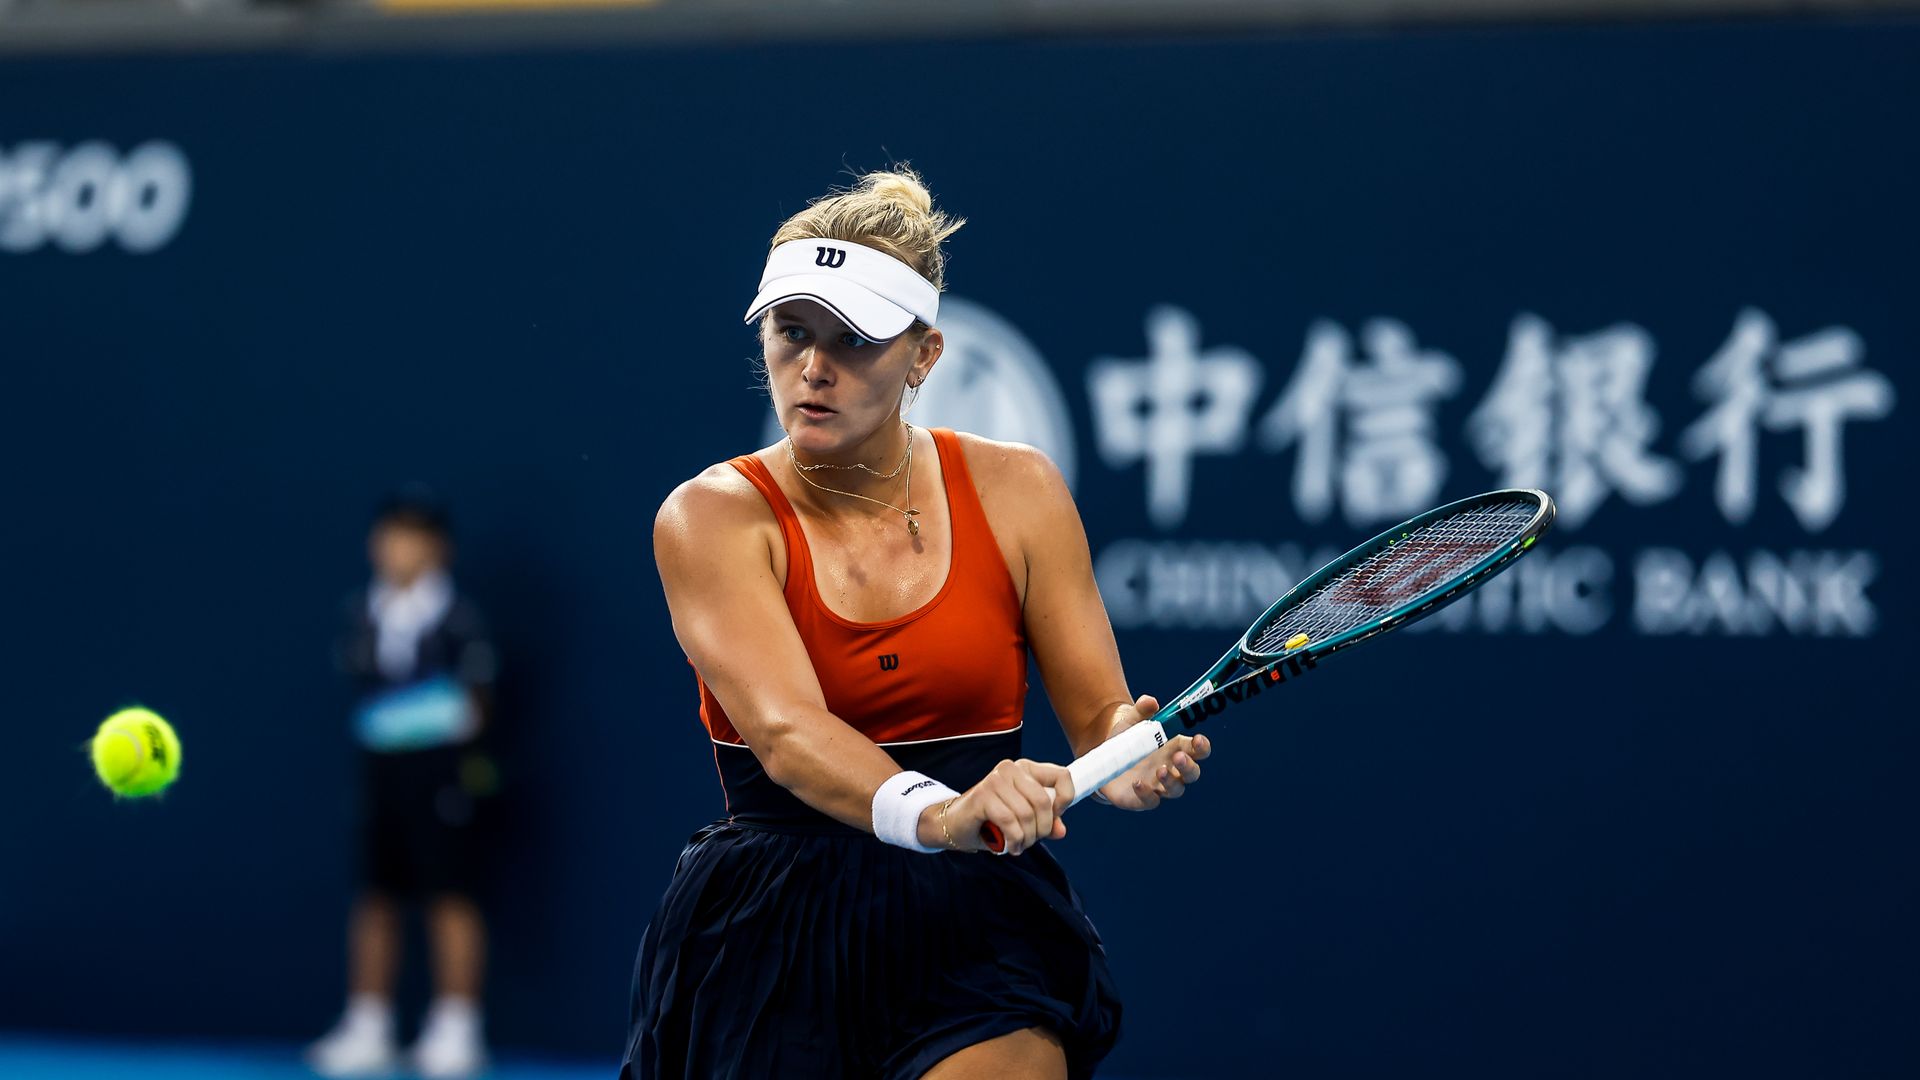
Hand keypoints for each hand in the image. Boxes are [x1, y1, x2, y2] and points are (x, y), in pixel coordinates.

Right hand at [917, 758, 1074, 854]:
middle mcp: (1011, 768)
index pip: (1062, 776)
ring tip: (1019, 845)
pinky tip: (1010, 847)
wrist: (953, 824)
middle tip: (1032, 841)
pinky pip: (1010, 822)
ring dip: (1027, 838)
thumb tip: (1061, 831)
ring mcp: (995, 780)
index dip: (1065, 801)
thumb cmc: (991, 820)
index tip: (1054, 818)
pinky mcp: (982, 795)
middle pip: (1044, 801)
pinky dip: (1014, 840)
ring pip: (1027, 814)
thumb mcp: (1024, 821)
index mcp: (1026, 768)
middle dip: (1042, 829)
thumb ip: (1045, 822)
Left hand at [1097, 695, 1210, 810]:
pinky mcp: (1142, 799)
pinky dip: (1146, 794)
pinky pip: (1150, 801)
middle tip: (1178, 757)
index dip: (1202, 746)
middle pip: (1192, 773)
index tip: (1198, 740)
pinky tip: (1137, 783)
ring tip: (1160, 771)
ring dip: (1171, 781)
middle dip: (1189, 766)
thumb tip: (1150, 701)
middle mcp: (1172, 769)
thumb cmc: (1126, 740)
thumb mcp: (1131, 722)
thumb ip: (1141, 711)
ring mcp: (1159, 786)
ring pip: (1175, 789)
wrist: (1104, 760)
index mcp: (1176, 748)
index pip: (1198, 750)